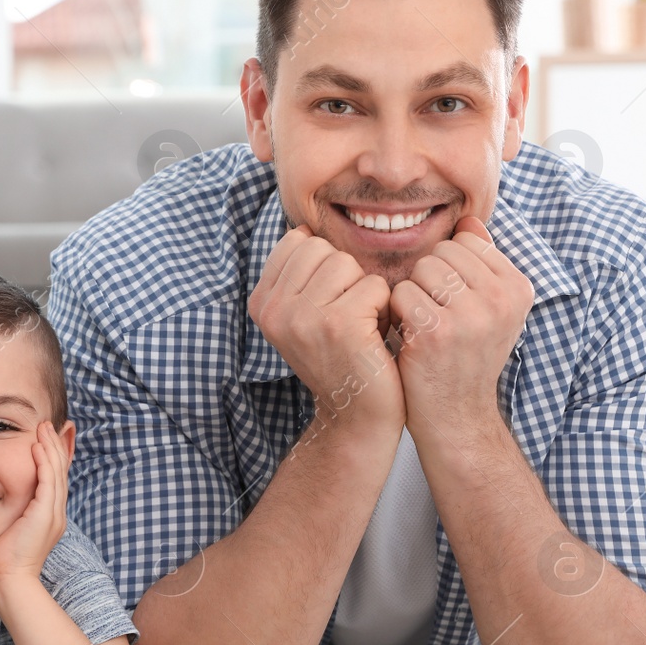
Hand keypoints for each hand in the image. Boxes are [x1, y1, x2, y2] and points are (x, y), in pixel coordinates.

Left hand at [0, 421, 70, 591]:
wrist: (8, 582)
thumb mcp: (4, 528)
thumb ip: (4, 511)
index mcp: (48, 516)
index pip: (53, 479)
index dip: (50, 457)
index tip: (42, 438)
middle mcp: (55, 513)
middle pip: (60, 471)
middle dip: (54, 445)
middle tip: (46, 424)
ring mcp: (53, 515)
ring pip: (57, 472)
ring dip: (50, 447)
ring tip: (43, 427)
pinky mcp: (45, 516)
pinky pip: (48, 482)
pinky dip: (43, 462)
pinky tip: (37, 446)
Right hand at [248, 225, 403, 432]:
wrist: (355, 416)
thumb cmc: (341, 358)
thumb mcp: (304, 316)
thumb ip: (298, 275)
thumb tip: (303, 228)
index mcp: (261, 303)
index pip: (297, 241)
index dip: (325, 267)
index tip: (327, 305)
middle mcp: (274, 309)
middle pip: (323, 249)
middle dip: (346, 277)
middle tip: (346, 318)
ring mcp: (303, 316)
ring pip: (348, 264)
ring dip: (365, 292)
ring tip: (360, 326)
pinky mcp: (338, 324)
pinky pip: (374, 286)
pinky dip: (384, 309)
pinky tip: (374, 337)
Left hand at [390, 216, 532, 438]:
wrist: (456, 415)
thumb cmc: (464, 356)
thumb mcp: (488, 309)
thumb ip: (482, 262)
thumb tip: (469, 220)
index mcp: (519, 287)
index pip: (466, 241)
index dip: (447, 269)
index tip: (453, 304)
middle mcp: (502, 299)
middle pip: (441, 252)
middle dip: (428, 280)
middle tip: (435, 316)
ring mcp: (471, 315)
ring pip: (420, 269)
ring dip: (412, 296)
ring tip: (424, 326)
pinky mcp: (437, 331)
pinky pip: (401, 293)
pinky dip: (397, 313)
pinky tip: (410, 337)